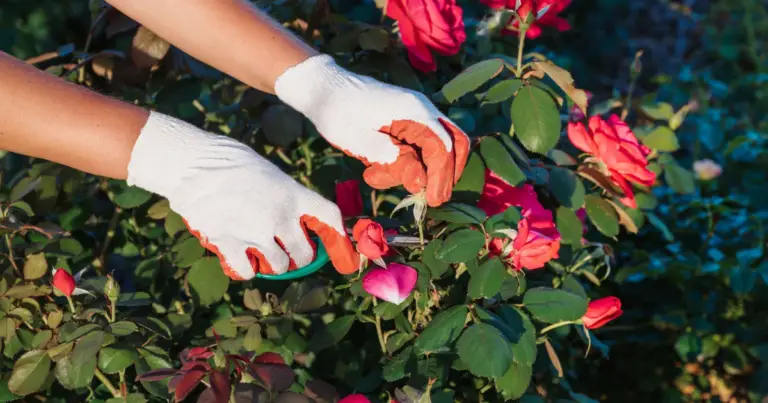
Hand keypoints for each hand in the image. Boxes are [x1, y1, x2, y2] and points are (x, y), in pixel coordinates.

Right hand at [127, 112, 357, 279]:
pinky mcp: (229, 243)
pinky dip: (246, 268)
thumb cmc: (230, 162)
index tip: (342, 251)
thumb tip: (295, 224)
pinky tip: (240, 256)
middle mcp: (280, 216)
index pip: (330, 217)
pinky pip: (247, 271)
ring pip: (279, 267)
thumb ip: (285, 199)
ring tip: (261, 252)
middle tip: (287, 251)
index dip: (339, 237)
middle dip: (299, 257)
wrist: (193, 161)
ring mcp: (256, 232)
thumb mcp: (270, 174)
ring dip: (273, 263)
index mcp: (294, 194)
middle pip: (305, 254)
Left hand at [275, 55, 469, 206]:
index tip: (432, 201)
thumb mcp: (361, 141)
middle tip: (430, 198)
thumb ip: (394, 161)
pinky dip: (406, 163)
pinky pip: (421, 145)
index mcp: (414, 111)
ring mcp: (417, 113)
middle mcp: (423, 109)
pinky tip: (375, 169)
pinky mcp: (407, 120)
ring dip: (420, 170)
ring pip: (439, 146)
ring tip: (378, 176)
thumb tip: (421, 182)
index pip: (442, 148)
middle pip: (455, 143)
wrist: (323, 87)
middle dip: (446, 173)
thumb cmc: (337, 113)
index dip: (441, 177)